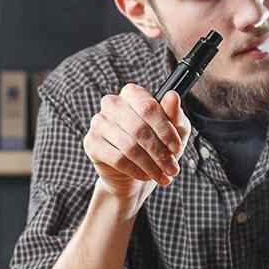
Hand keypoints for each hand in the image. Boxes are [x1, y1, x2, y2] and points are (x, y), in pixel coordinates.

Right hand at [83, 84, 190, 201]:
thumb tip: (172, 96)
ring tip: (161, 175)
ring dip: (150, 165)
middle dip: (160, 153)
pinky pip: (117, 158)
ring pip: (129, 146)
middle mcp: (112, 103)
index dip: (165, 130)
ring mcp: (98, 122)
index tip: (176, 148)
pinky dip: (135, 170)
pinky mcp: (91, 143)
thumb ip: (175, 114)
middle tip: (172, 168)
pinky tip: (145, 175)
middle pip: (139, 129)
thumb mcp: (175, 130)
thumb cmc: (158, 145)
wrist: (136, 173)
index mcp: (133, 93)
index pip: (149, 107)